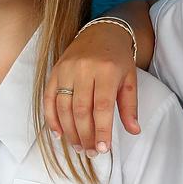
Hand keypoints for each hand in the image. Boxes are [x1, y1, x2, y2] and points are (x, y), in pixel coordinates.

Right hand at [45, 22, 140, 155]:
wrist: (102, 31)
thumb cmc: (118, 58)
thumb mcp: (130, 79)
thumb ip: (130, 106)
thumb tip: (134, 131)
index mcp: (107, 70)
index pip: (102, 107)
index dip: (101, 130)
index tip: (102, 148)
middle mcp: (85, 69)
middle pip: (81, 110)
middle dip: (85, 135)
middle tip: (90, 152)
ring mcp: (67, 69)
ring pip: (64, 107)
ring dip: (69, 131)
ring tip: (78, 146)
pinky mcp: (55, 70)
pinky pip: (49, 98)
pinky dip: (52, 118)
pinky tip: (59, 133)